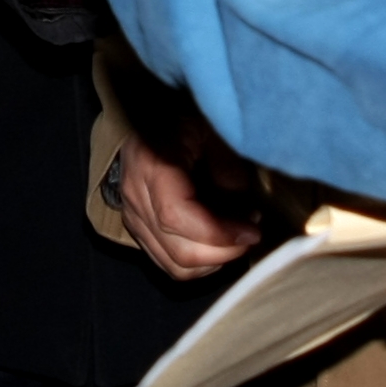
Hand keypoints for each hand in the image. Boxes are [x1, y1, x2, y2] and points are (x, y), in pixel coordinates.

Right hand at [116, 132, 262, 278]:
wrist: (141, 121)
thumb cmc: (179, 122)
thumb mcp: (208, 130)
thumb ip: (226, 165)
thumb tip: (244, 207)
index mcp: (151, 167)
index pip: (176, 216)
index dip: (218, 232)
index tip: (252, 231)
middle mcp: (136, 199)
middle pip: (178, 250)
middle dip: (224, 252)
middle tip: (251, 234)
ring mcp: (133, 219)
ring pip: (175, 265)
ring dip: (214, 262)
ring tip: (236, 238)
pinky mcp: (138, 232)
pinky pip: (170, 264)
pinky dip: (200, 264)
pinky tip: (219, 244)